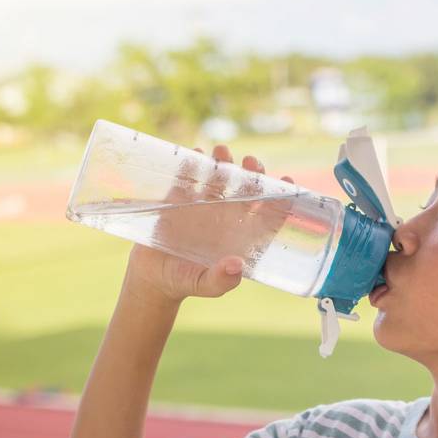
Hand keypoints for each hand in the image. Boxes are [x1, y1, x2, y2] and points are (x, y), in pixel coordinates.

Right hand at [124, 144, 294, 305]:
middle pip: (247, 191)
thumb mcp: (203, 285)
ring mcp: (204, 206)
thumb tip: (236, 266)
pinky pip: (189, 177)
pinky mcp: (180, 200)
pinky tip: (195, 154)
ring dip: (223, 163)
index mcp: (241, 236)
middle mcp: (227, 218)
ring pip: (220, 179)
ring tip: (221, 152)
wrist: (150, 276)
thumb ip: (220, 281)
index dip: (281, 199)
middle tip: (251, 162)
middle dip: (253, 174)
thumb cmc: (184, 282)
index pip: (269, 216)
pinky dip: (192, 164)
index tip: (288, 181)